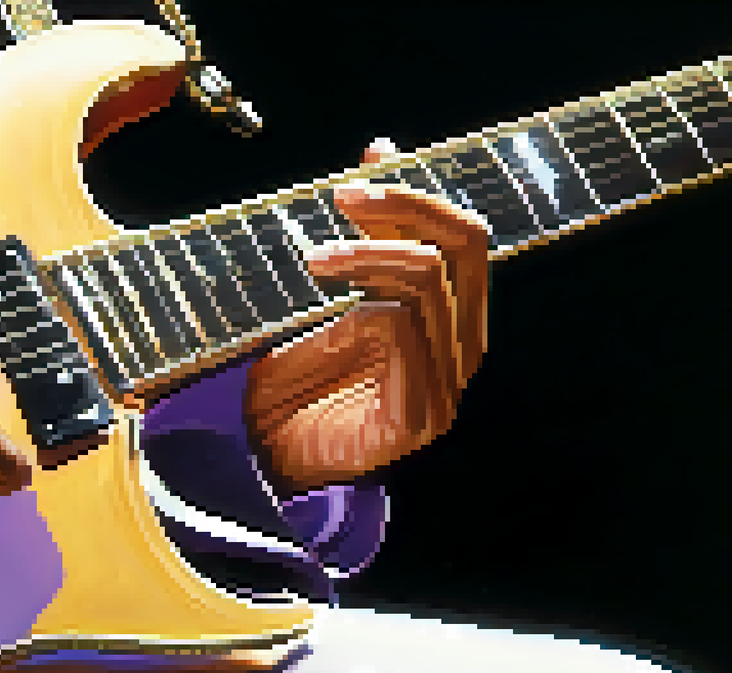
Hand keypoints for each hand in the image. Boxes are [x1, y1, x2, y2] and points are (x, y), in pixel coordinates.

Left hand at [244, 138, 490, 492]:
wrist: (264, 462)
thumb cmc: (295, 379)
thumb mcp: (331, 294)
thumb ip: (364, 236)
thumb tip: (380, 150)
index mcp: (451, 313)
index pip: (463, 234)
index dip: (418, 192)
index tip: (363, 165)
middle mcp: (461, 345)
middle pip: (466, 246)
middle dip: (405, 207)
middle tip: (341, 197)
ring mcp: (448, 384)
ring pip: (433, 283)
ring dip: (370, 255)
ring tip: (315, 256)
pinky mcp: (419, 418)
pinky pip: (406, 336)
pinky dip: (366, 309)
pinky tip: (328, 312)